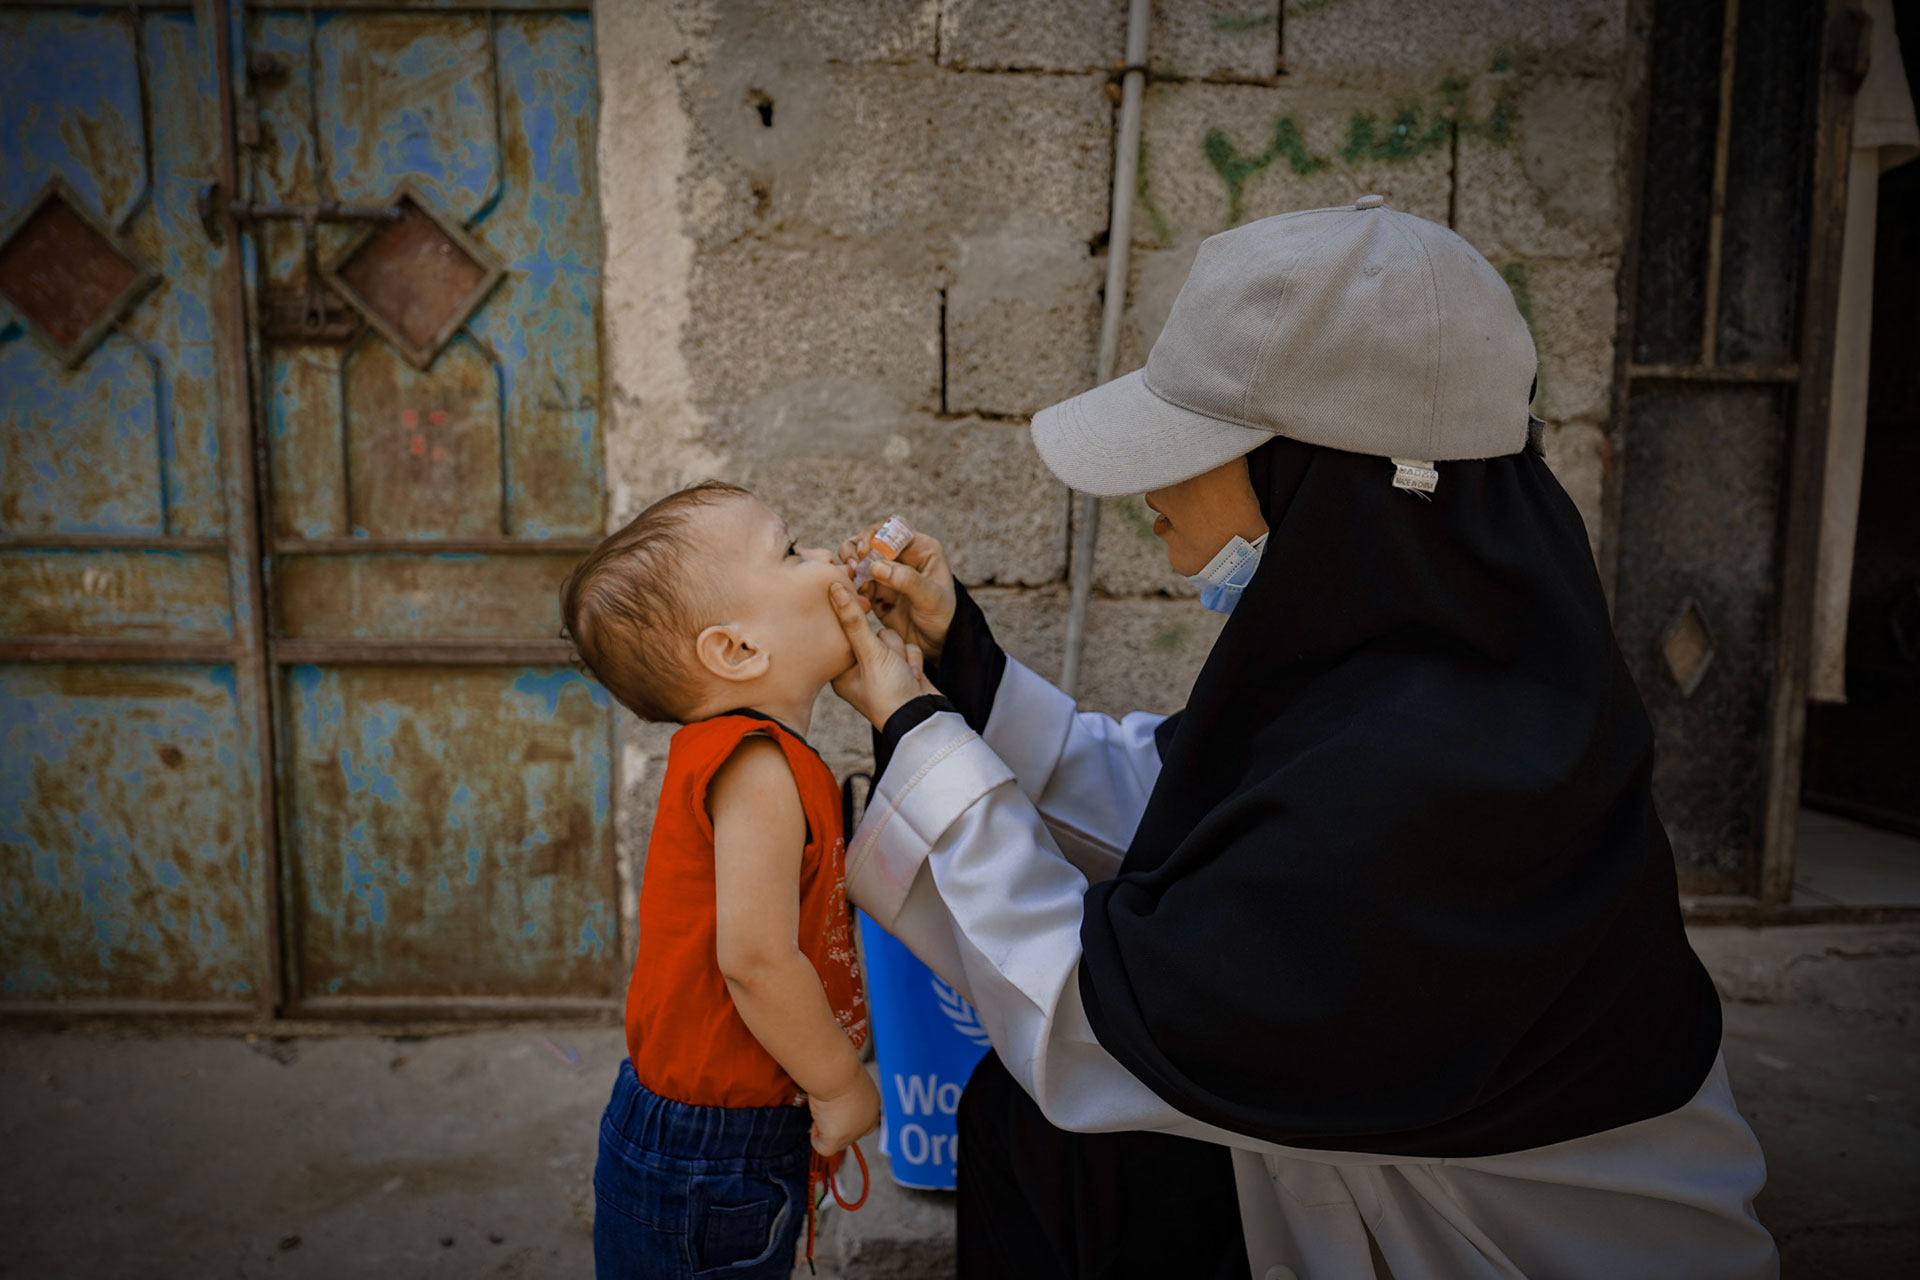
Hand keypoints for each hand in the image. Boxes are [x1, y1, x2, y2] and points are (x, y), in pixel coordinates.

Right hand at [808, 1069, 879, 1157]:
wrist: (836, 1072)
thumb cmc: (840, 1070)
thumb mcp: (847, 1081)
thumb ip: (846, 1095)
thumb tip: (834, 1103)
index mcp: (872, 1105)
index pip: (864, 1122)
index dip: (848, 1119)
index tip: (836, 1108)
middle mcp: (868, 1122)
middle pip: (850, 1134)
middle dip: (836, 1124)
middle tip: (826, 1106)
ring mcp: (854, 1133)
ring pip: (837, 1142)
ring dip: (826, 1127)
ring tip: (822, 1109)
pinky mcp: (838, 1139)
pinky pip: (823, 1148)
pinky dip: (816, 1138)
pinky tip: (815, 1122)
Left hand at [829, 581, 935, 728]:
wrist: (925, 718)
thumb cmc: (890, 692)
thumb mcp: (871, 653)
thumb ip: (854, 619)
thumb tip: (834, 586)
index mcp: (840, 671)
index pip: (842, 632)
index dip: (853, 619)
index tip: (860, 606)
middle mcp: (858, 670)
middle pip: (870, 632)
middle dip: (886, 644)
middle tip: (887, 659)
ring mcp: (881, 670)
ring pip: (891, 636)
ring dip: (901, 650)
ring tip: (903, 672)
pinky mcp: (901, 669)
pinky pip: (906, 647)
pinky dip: (912, 659)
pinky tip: (913, 676)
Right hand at [838, 522, 956, 661]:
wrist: (936, 643)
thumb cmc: (942, 616)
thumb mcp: (931, 598)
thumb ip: (907, 580)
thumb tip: (876, 565)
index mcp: (920, 548)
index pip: (893, 528)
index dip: (876, 535)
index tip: (866, 552)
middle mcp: (901, 555)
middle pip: (870, 538)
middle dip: (856, 548)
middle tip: (853, 565)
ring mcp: (886, 571)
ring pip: (858, 556)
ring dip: (850, 564)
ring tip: (851, 577)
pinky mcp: (874, 589)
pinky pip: (855, 580)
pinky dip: (851, 585)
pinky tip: (858, 598)